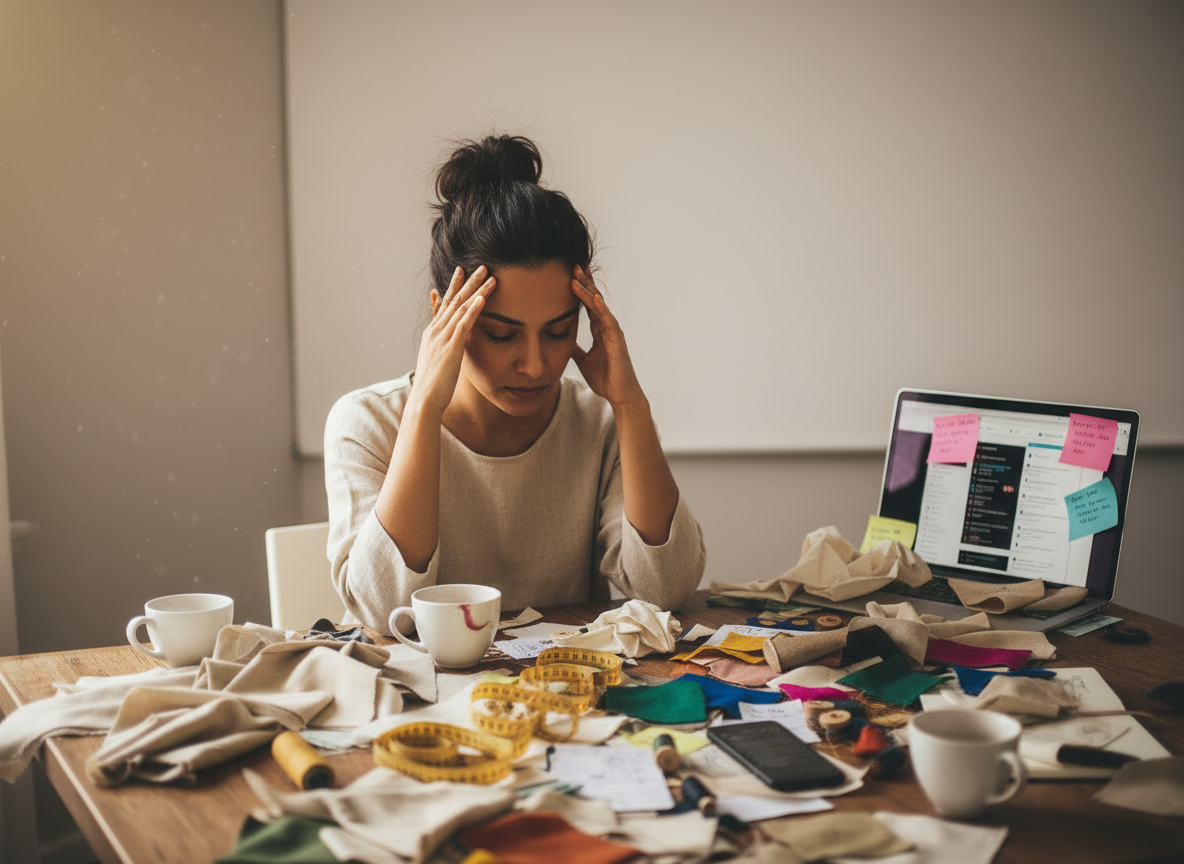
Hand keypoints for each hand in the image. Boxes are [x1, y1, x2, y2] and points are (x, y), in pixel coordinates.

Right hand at [411, 265, 494, 415]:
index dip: (454, 287)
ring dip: (476, 290)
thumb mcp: (436, 361)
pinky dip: (473, 310)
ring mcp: (442, 338)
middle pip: (454, 301)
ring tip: (489, 276)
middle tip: (482, 266)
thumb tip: (445, 343)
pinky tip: (483, 298)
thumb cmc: (433, 386)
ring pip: (461, 308)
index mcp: (432, 333)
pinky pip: (464, 324)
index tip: (462, 271)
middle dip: (468, 282)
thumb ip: (441, 347)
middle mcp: (436, 331)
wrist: (424, 400)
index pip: (445, 304)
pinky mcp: (451, 347)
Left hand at [570, 266, 643, 409]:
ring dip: (589, 290)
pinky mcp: (617, 340)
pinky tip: (594, 298)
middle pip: (594, 299)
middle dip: (585, 282)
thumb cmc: (605, 378)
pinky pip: (608, 320)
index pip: (588, 305)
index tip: (570, 274)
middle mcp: (607, 327)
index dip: (580, 289)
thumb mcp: (582, 360)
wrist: (619, 395)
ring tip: (578, 275)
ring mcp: (613, 332)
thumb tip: (561, 341)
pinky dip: (601, 308)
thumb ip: (574, 348)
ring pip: (600, 305)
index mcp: (599, 330)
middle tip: (574, 265)